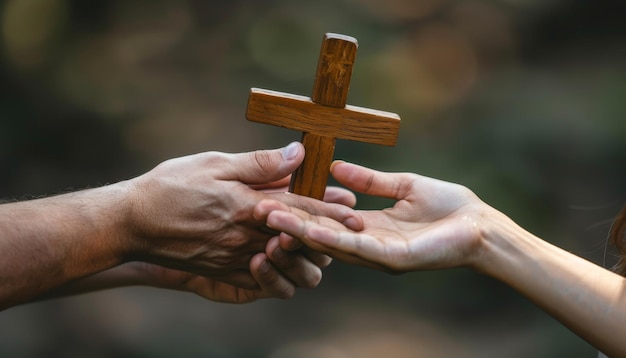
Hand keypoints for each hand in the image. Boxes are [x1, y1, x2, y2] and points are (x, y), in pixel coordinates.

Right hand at [122, 143, 361, 287]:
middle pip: (299, 240)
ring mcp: (235, 260)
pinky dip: (279, 270)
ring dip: (305, 253)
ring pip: (285, 264)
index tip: (354, 208)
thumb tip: (297, 153)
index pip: (300, 209)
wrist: (132, 223)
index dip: (330, 208)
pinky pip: (261, 280)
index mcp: (248, 208)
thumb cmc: (171, 186)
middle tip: (346, 225)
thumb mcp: (215, 164)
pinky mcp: (222, 273)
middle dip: (326, 233)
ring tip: (317, 239)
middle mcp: (246, 238)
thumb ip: (259, 163)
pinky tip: (284, 256)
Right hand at [255, 161, 488, 273]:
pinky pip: (357, 247)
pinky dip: (331, 238)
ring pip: (332, 243)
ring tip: (272, 218)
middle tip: (258, 210)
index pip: (327, 218)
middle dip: (290, 223)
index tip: (273, 195)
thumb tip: (336, 167)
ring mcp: (379, 254)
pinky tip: (309, 228)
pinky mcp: (393, 258)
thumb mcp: (403, 185)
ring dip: (301, 232)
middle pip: (322, 234)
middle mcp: (368, 244)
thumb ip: (371, 180)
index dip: (301, 209)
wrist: (481, 225)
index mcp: (370, 226)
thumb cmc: (449, 206)